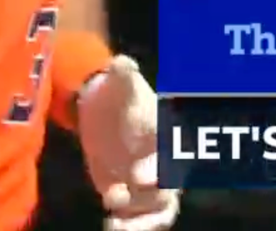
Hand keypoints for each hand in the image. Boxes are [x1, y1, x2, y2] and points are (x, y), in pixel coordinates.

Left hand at [77, 55, 179, 230]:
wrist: (104, 111)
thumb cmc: (119, 95)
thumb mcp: (120, 83)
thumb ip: (124, 76)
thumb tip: (122, 62)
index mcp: (166, 139)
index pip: (171, 157)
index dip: (159, 169)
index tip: (139, 176)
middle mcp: (163, 166)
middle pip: (168, 193)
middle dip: (150, 201)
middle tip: (122, 199)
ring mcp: (147, 187)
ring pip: (155, 213)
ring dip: (139, 225)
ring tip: (115, 227)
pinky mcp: (130, 198)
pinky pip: (134, 219)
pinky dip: (127, 227)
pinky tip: (110, 227)